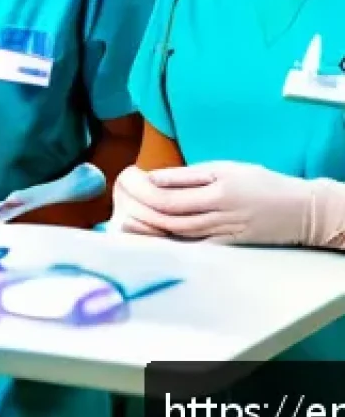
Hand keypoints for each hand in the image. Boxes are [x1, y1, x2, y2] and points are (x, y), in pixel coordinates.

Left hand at [110, 161, 315, 244]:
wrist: (298, 210)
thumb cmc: (259, 183)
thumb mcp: (224, 168)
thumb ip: (187, 176)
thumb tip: (153, 178)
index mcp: (216, 192)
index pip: (170, 198)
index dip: (143, 192)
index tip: (127, 181)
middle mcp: (217, 217)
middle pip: (169, 219)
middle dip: (140, 210)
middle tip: (119, 200)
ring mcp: (221, 235)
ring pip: (177, 235)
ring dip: (148, 229)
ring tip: (123, 221)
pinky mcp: (226, 247)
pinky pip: (192, 249)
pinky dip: (169, 245)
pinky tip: (150, 240)